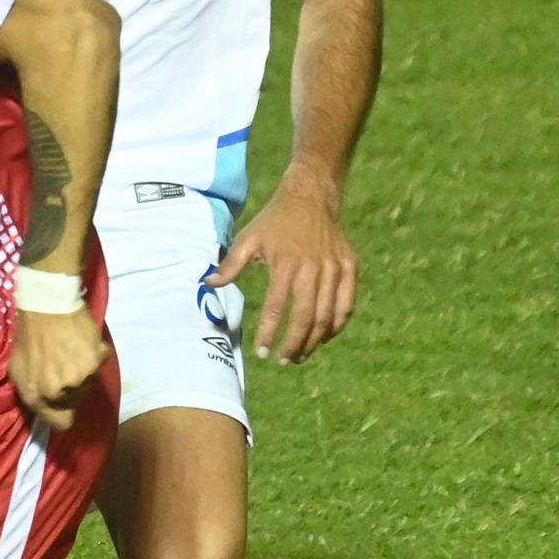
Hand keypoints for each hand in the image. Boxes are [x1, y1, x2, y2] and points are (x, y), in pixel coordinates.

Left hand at [9, 305, 109, 432]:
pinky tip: (81, 342)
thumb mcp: (17, 370)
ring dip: (82, 371)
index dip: (63, 414)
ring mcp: (80, 377)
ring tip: (70, 351)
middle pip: (76, 402)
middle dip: (71, 389)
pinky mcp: (96, 361)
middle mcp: (59, 392)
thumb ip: (32, 393)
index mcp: (36, 396)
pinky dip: (94, 355)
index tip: (63, 405)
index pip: (61, 424)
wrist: (46, 306)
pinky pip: (99, 363)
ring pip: (88, 383)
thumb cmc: (28, 337)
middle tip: (63, 366)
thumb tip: (46, 407)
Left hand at [210, 179, 358, 364]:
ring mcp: (335, 270)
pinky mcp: (350, 268)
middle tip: (282, 360)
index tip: (262, 352)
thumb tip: (209, 284)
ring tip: (300, 355)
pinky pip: (347, 304)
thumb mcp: (248, 238)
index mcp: (285, 264)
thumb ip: (230, 264)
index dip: (269, 334)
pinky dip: (337, 324)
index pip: (276, 309)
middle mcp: (313, 270)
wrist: (311, 197)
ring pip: (328, 316)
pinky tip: (325, 337)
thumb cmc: (275, 221)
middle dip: (293, 344)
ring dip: (314, 341)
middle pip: (306, 318)